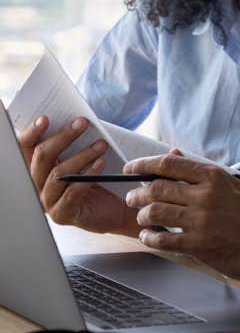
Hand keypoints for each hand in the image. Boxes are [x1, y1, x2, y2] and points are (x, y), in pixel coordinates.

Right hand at [18, 116, 139, 235]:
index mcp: (41, 168)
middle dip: (63, 137)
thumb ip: (77, 143)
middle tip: (83, 123)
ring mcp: (49, 201)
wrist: (118, 208)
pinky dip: (87, 176)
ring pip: (58, 174)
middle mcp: (39, 184)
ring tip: (101, 144)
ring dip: (82, 155)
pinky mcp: (63, 214)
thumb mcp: (87, 157)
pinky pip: (72, 193)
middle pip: (42, 157)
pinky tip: (101, 164)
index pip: (27, 148)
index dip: (32, 133)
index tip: (45, 118)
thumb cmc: (101, 179)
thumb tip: (78, 120)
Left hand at [124, 154, 239, 290]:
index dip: (144, 164)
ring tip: (141, 217)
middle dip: (137, 192)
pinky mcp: (198, 245)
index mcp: (214, 177)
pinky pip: (162, 239)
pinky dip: (149, 238)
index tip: (131, 168)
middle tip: (132, 197)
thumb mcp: (233, 186)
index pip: (169, 164)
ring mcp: (201, 220)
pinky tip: (148, 237)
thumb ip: (203, 172)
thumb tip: (174, 155)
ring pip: (155, 212)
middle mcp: (205, 195)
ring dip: (141, 215)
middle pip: (157, 187)